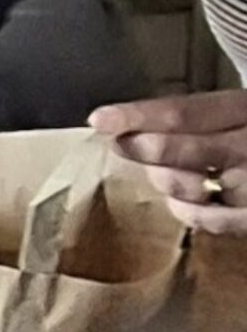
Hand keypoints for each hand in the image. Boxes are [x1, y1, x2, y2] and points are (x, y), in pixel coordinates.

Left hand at [92, 91, 246, 232]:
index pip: (187, 112)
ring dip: (166, 180)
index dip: (139, 116)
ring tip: (166, 170)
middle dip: (144, 148)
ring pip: (190, 187)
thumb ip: (199, 119)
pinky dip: (187, 210)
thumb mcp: (241, 112)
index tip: (99, 119)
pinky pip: (209, 220)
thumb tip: (133, 125)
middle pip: (185, 149)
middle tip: (121, 142)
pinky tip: (182, 199)